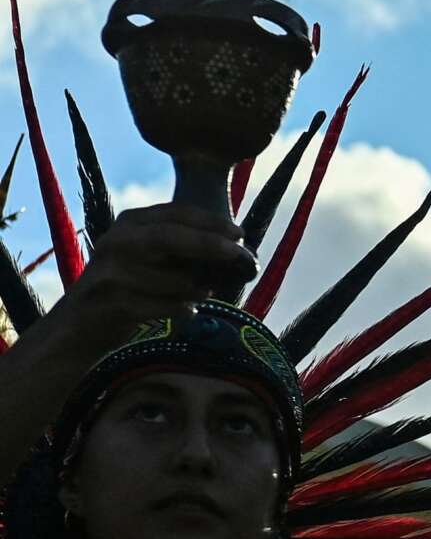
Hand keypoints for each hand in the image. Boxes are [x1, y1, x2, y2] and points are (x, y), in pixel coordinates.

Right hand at [54, 203, 257, 344]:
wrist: (82, 324)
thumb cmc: (127, 288)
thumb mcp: (147, 257)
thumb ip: (179, 249)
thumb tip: (236, 252)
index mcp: (128, 224)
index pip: (173, 214)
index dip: (209, 222)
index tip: (239, 233)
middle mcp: (116, 242)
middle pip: (169, 237)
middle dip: (208, 244)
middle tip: (240, 254)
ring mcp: (111, 272)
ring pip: (172, 279)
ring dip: (196, 288)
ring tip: (203, 293)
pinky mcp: (111, 303)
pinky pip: (164, 306)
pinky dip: (182, 309)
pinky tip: (187, 312)